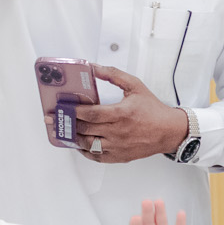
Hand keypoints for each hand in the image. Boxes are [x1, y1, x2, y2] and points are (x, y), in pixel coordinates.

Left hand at [74, 66, 190, 164]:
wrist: (169, 131)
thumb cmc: (153, 110)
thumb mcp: (135, 86)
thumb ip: (114, 75)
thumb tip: (94, 68)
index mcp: (121, 114)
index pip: (91, 114)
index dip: (74, 110)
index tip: (63, 106)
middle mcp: (118, 132)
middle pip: (85, 129)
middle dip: (67, 122)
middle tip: (54, 117)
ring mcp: (118, 146)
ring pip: (87, 144)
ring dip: (73, 137)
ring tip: (63, 130)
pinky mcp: (119, 156)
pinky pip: (96, 156)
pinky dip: (84, 150)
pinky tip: (78, 143)